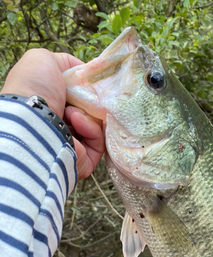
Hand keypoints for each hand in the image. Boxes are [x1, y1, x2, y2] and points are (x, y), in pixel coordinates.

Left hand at [1, 49, 104, 179]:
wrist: (32, 118)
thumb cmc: (34, 88)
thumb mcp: (44, 60)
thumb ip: (65, 62)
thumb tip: (86, 70)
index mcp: (53, 107)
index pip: (80, 99)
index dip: (87, 89)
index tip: (91, 83)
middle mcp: (61, 127)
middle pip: (91, 113)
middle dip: (91, 102)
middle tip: (85, 96)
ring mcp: (73, 145)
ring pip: (98, 128)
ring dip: (88, 115)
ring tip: (72, 110)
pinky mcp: (84, 160)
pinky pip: (98, 143)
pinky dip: (91, 129)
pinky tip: (75, 120)